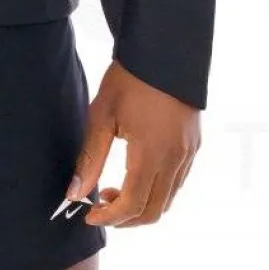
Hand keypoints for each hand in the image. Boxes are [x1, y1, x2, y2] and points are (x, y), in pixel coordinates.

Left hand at [66, 60, 199, 228]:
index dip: (109, 218)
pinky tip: (135, 175)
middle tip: (101, 206)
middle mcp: (175, 158)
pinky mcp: (194, 146)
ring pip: (168, 200)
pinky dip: (156, 191)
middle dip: (125, 219)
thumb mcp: (101, 116)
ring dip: (141, 205)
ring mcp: (188, 153)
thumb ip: (89, 160)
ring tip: (113, 188)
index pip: (133, 205)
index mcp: (151, 153)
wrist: (165, 51)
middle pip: (154, 211)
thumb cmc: (130, 79)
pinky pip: (177, 183)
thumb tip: (74, 194)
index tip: (89, 215)